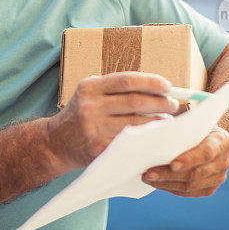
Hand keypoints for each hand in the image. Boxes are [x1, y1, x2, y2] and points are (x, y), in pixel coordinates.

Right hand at [47, 72, 178, 169]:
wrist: (56, 143)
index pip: (126, 80)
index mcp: (90, 88)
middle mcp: (90, 106)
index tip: (168, 86)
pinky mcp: (98, 149)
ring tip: (167, 121)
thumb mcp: (90, 95)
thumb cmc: (81, 115)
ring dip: (157, 122)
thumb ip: (114, 89)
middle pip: (134, 101)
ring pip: (135, 123)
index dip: (150, 82)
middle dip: (159, 102)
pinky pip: (130, 143)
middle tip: (173, 104)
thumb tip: (155, 87)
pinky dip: (146, 139)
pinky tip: (155, 137)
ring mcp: (94, 129)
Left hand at [141, 126, 228, 196]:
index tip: (172, 164)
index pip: (206, 153)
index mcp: (221, 141)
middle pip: (195, 173)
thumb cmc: (195, 126)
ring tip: (148, 178)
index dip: (189, 160)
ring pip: (190, 186)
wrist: (210, 138)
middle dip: (169, 175)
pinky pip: (189, 193)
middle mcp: (223, 161)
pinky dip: (172, 188)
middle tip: (148, 174)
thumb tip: (155, 137)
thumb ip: (181, 130)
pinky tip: (158, 183)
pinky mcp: (210, 188)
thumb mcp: (192, 122)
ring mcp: (218, 177)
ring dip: (167, 184)